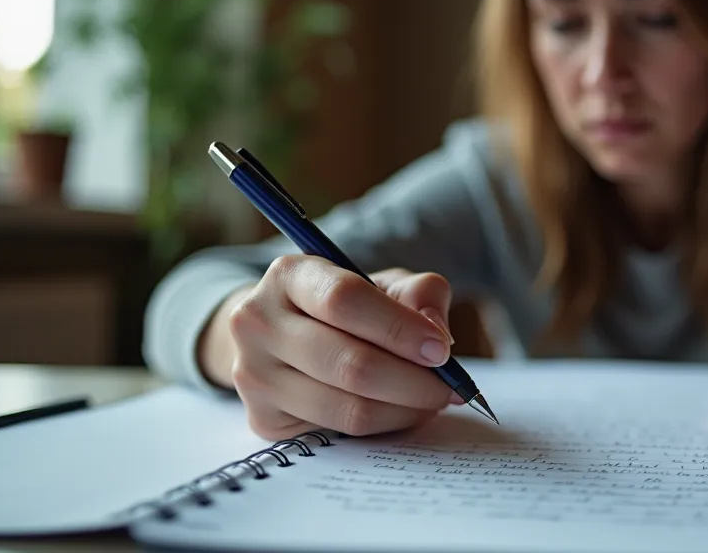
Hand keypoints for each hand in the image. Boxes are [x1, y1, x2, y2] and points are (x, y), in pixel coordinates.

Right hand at [202, 255, 458, 440]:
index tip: (442, 349)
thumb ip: (419, 294)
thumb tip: (437, 333)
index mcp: (288, 275)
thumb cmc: (342, 308)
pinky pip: (339, 431)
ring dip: (406, 408)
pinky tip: (402, 410)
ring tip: (433, 399)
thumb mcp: (382, 285)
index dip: (399, 328)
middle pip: (349, 363)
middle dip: (414, 380)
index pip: (345, 300)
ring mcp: (254, 375)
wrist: (280, 337)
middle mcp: (258, 323)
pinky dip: (385, 424)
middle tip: (453, 387)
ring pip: (347, 407)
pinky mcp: (262, 419)